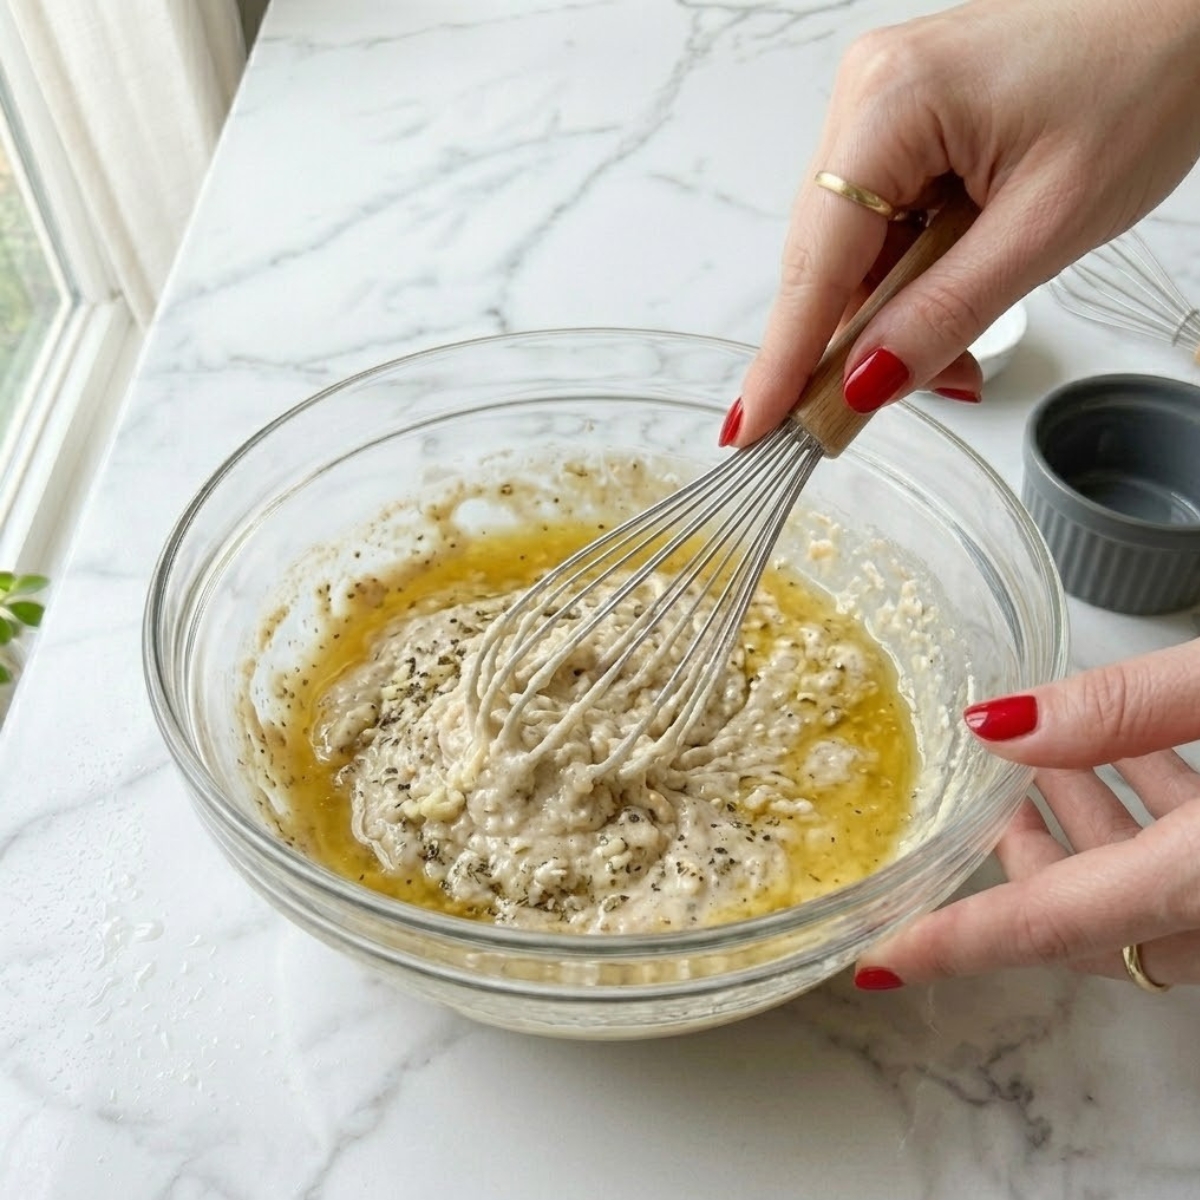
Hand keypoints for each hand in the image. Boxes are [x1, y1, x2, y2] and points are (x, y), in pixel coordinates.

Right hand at [729, 0, 1199, 444]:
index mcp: (889, 103)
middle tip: (870, 414)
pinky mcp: (905, 119)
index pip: (815, 261)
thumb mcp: (1048, 223)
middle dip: (854, 342)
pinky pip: (881, 223)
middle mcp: (866, 95)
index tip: (751, 430)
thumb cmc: (1147, 75)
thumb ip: (947, 311)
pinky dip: (910, 276)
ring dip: (892, 314)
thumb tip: (866, 383)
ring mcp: (881, 104)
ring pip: (852, 249)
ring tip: (955, 357)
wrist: (1194, 5)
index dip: (783, 357)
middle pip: (823, 259)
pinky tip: (950, 299)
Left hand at [854, 639, 1199, 989]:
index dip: (950, 943)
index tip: (876, 958)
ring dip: (1084, 823)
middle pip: (1084, 916)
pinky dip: (1149, 814)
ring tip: (1044, 753)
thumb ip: (1123, 708)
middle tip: (976, 792)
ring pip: (1136, 894)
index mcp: (1196, 882)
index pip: (1042, 926)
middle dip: (1020, 855)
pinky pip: (1188, 871)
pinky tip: (1135, 748)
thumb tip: (1001, 724)